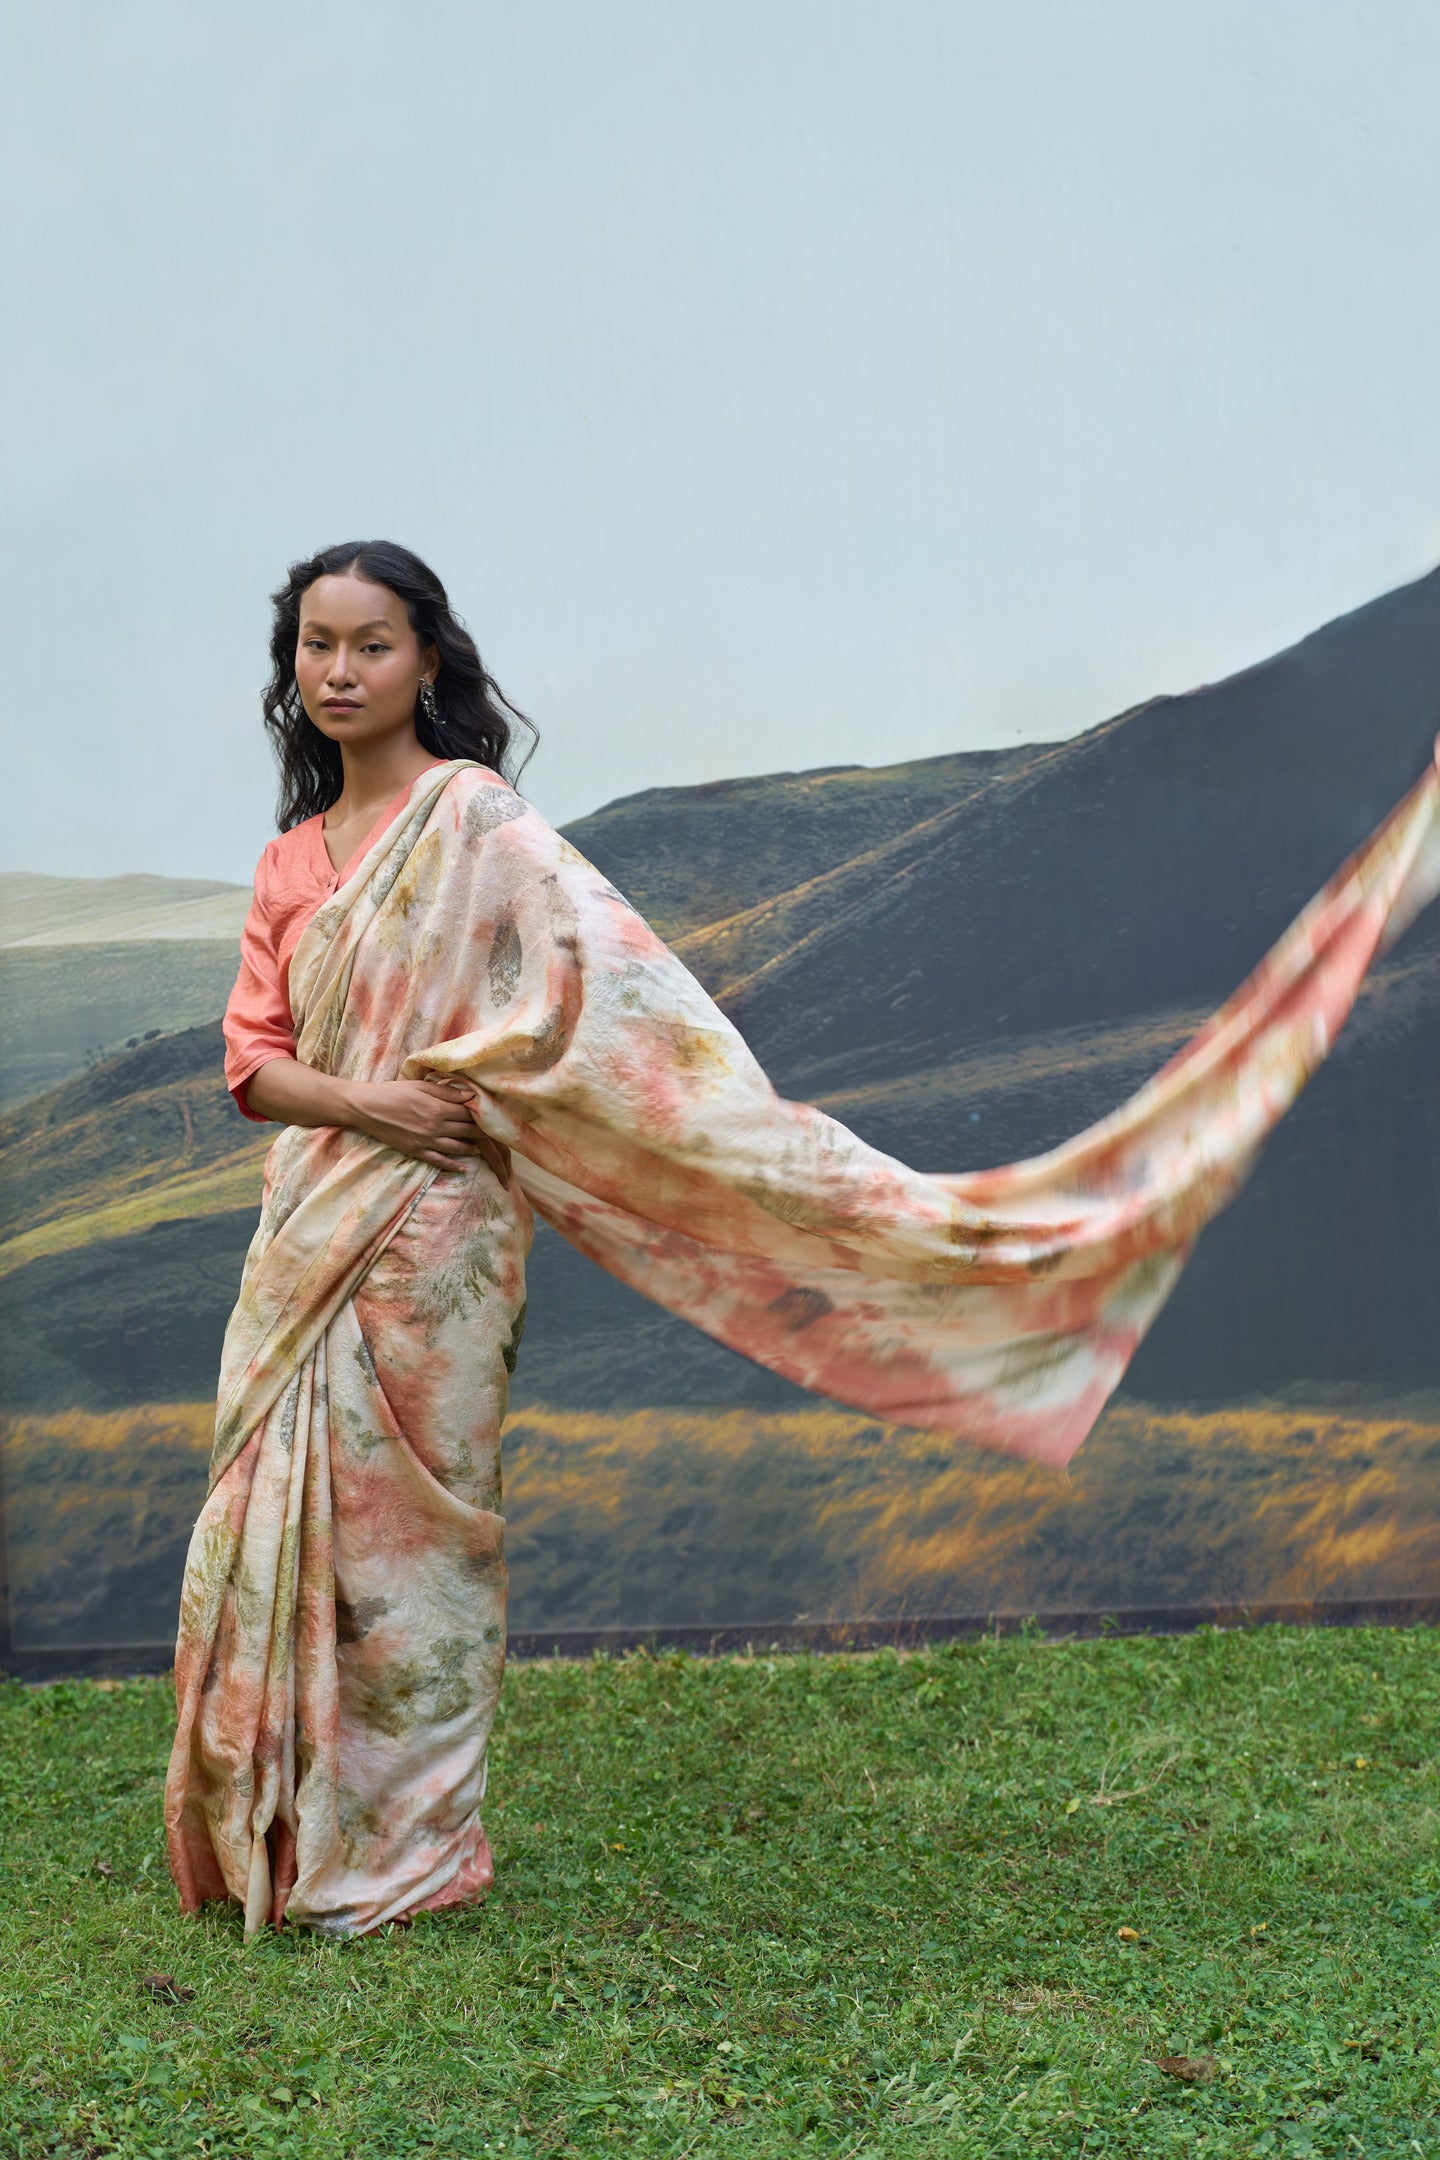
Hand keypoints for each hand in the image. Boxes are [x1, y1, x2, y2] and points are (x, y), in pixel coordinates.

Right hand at [347, 1076, 511, 1181]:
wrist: (368, 1108)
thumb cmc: (394, 1092)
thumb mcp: (421, 1085)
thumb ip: (447, 1092)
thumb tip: (471, 1095)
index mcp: (438, 1108)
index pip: (468, 1114)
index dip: (482, 1116)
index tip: (492, 1117)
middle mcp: (435, 1126)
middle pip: (466, 1132)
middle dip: (482, 1134)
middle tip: (495, 1137)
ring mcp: (426, 1141)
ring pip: (457, 1148)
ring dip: (471, 1149)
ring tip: (481, 1150)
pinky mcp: (416, 1151)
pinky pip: (439, 1161)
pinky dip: (453, 1165)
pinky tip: (462, 1167)